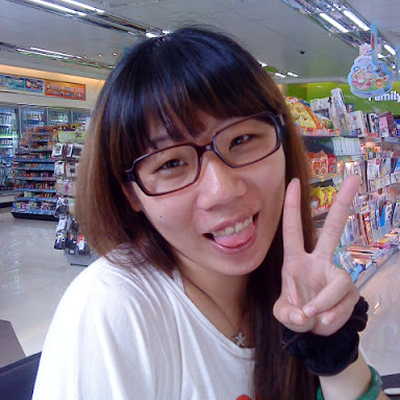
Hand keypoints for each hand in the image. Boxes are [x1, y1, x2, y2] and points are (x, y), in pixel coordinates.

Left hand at [273, 175, 359, 335]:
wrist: (314, 330)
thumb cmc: (295, 313)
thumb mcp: (283, 314)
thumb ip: (288, 315)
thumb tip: (304, 314)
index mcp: (295, 260)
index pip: (292, 230)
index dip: (291, 206)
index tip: (293, 182)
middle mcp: (318, 261)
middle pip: (332, 229)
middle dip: (343, 204)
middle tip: (354, 178)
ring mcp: (335, 274)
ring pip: (339, 283)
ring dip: (326, 304)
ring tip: (314, 318)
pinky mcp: (349, 290)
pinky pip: (344, 302)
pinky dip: (333, 316)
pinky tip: (324, 322)